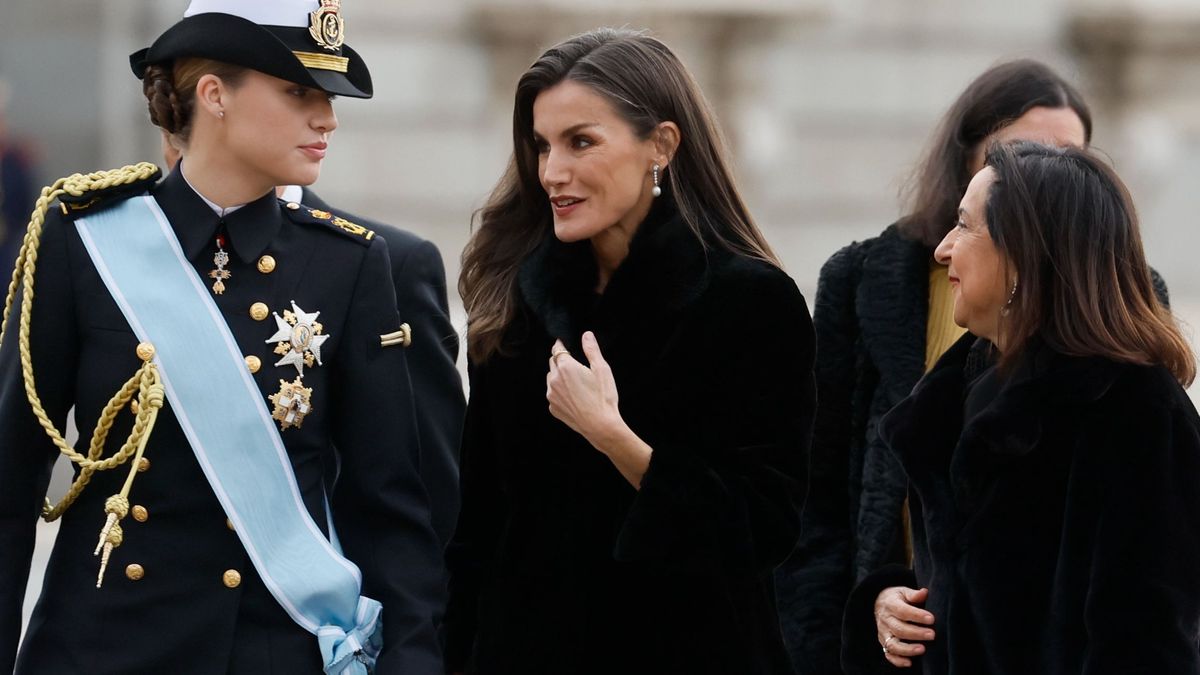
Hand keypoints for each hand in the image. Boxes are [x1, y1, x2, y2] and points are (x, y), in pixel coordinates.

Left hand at [546, 332, 623, 446]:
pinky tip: (574, 397)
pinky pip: (553, 394)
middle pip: (553, 363)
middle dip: (561, 361)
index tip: (564, 344)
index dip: (560, 345)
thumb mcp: (601, 369)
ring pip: (551, 379)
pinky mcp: (553, 408)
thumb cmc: (603, 397)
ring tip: (576, 383)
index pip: (557, 349)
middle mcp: (554, 380)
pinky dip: (560, 392)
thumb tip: (586, 335)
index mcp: (566, 367)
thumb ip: (592, 350)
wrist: (600, 425)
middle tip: (575, 366)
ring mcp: (551, 395)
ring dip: (559, 377)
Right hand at [874, 586, 935, 667]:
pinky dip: (898, 660)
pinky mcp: (884, 643)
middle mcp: (885, 620)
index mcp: (890, 605)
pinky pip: (889, 654)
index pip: (902, 611)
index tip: (931, 618)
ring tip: (923, 649)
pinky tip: (910, 663)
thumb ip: (914, 594)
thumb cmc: (897, 598)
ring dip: (908, 649)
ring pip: (893, 644)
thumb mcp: (903, 592)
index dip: (917, 615)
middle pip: (899, 629)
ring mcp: (883, 633)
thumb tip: (925, 592)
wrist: (879, 603)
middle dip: (916, 633)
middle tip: (932, 635)